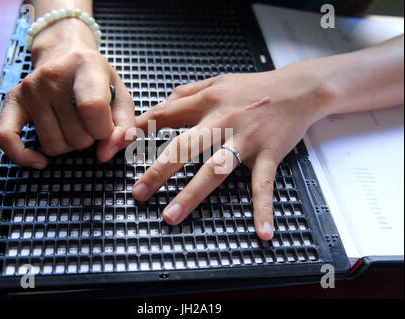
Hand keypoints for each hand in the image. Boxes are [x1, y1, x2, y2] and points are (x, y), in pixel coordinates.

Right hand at [0, 18, 134, 168]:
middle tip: (89, 122)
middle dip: (89, 138)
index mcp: (86, 65)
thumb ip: (126, 128)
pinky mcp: (13, 100)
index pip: (93, 109)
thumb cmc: (97, 81)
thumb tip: (106, 154)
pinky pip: (6, 138)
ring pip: (53, 147)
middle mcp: (53, 75)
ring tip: (71, 124)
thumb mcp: (121, 98)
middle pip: (76, 136)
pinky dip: (23, 156)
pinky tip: (39, 161)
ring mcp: (30, 88)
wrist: (65, 54)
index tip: (108, 129)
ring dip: (68, 145)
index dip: (104, 131)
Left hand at [133, 67, 333, 239]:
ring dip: (193, 194)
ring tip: (171, 216)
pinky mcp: (269, 154)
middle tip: (138, 193)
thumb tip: (159, 106)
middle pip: (184, 147)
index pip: (163, 116)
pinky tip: (262, 232)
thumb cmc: (254, 86)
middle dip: (158, 171)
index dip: (136, 131)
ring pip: (215, 169)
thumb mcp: (216, 81)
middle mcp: (222, 120)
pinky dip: (263, 209)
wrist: (299, 87)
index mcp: (206, 101)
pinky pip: (264, 184)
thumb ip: (186, 92)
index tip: (113, 148)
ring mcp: (246, 139)